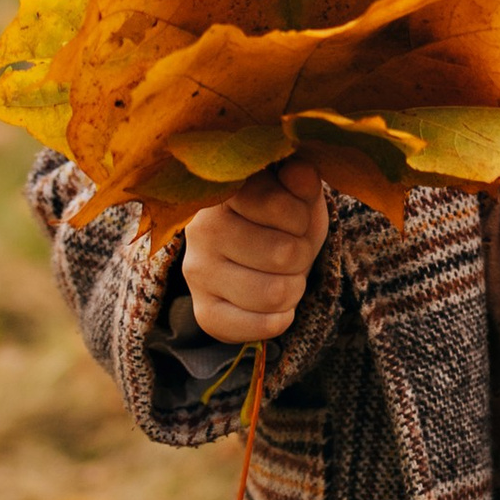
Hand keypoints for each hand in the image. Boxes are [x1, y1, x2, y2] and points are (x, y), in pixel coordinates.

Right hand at [179, 158, 327, 344]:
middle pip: (283, 254)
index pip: (279, 207)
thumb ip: (302, 180)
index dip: (300, 218)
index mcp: (224, 190)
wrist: (258, 255)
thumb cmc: (281, 217)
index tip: (292, 217)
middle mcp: (200, 229)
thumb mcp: (297, 193)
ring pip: (275, 293)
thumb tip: (301, 172)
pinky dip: (281, 317)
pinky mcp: (205, 312)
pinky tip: (272, 302)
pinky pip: (262, 327)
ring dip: (293, 286)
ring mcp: (197, 272)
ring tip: (281, 274)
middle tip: (290, 250)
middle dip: (301, 255)